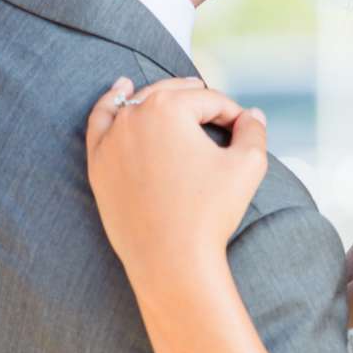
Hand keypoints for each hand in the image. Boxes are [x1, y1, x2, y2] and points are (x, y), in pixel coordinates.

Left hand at [86, 76, 267, 287]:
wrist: (171, 261)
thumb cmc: (210, 213)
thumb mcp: (247, 165)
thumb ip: (254, 131)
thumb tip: (252, 114)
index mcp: (169, 108)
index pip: (208, 100)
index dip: (232, 114)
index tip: (244, 131)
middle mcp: (134, 116)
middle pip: (170, 94)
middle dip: (196, 99)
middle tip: (215, 108)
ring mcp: (111, 140)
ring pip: (135, 104)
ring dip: (156, 95)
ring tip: (173, 90)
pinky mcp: (98, 164)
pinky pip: (101, 123)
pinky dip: (111, 103)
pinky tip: (121, 91)